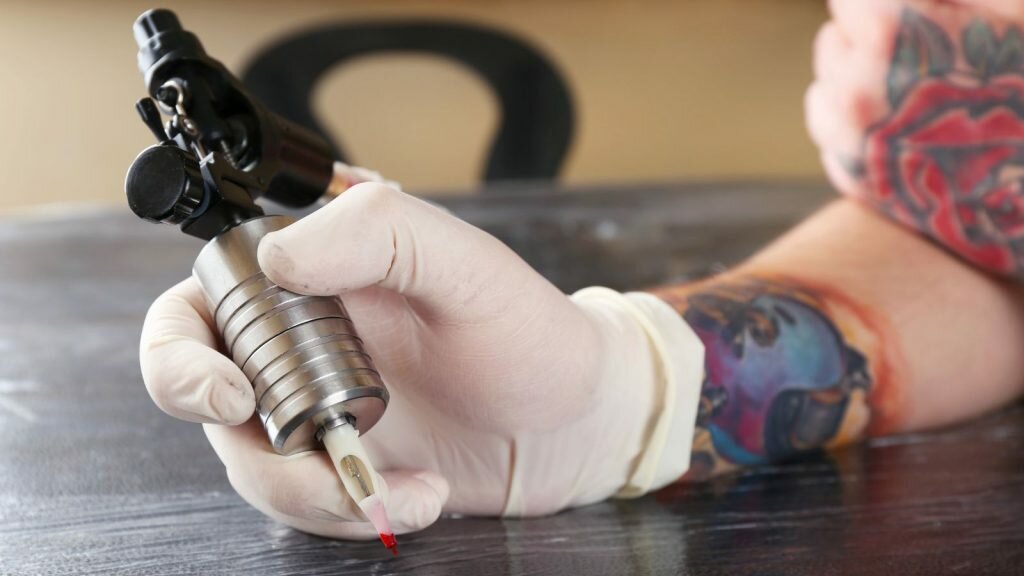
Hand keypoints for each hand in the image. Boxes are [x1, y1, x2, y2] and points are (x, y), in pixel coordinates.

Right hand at [140, 183, 696, 538]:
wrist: (577, 421)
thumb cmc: (531, 332)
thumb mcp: (466, 264)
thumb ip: (378, 233)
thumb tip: (279, 256)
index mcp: (314, 277)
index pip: (202, 303)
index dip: (184, 355)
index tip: (233, 394)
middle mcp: (300, 345)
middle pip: (204, 399)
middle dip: (252, 451)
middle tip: (312, 467)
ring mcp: (318, 410)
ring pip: (256, 467)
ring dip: (318, 495)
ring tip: (407, 488)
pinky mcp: (344, 465)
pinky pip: (305, 505)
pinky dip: (351, 513)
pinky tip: (419, 495)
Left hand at [807, 0, 1023, 274]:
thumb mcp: (1015, 15)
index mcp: (890, 36)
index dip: (885, 5)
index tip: (916, 16)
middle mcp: (855, 89)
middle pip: (833, 40)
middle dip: (868, 42)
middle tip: (926, 59)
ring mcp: (848, 139)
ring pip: (825, 85)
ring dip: (855, 82)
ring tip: (915, 95)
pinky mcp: (851, 177)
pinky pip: (830, 131)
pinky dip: (853, 123)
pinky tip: (904, 127)